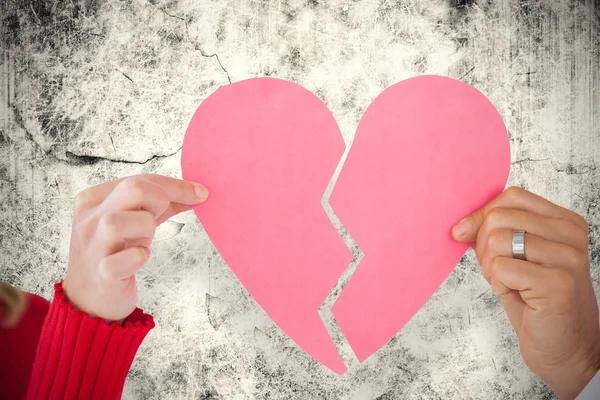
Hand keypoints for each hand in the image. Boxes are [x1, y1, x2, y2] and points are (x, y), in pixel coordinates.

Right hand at [63, 174, 207, 322]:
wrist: (89, 299)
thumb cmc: (115, 252)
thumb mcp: (136, 221)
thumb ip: (162, 204)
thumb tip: (197, 191)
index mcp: (95, 200)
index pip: (139, 179)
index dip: (175, 186)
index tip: (200, 192)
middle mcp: (89, 220)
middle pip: (132, 189)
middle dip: (161, 199)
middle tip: (165, 215)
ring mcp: (93, 247)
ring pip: (118, 222)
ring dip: (145, 227)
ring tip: (145, 241)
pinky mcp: (102, 274)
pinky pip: (120, 261)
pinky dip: (137, 257)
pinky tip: (141, 257)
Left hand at [452, 186, 599, 399]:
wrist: (565, 349)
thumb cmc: (537, 303)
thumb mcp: (515, 258)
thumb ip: (496, 233)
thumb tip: (460, 225)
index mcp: (563, 222)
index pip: (511, 196)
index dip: (480, 214)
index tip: (463, 234)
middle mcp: (570, 234)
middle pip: (499, 216)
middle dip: (482, 246)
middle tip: (496, 271)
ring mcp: (567, 257)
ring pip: (497, 240)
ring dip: (490, 268)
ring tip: (509, 284)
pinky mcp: (558, 282)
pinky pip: (501, 267)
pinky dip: (497, 284)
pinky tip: (516, 295)